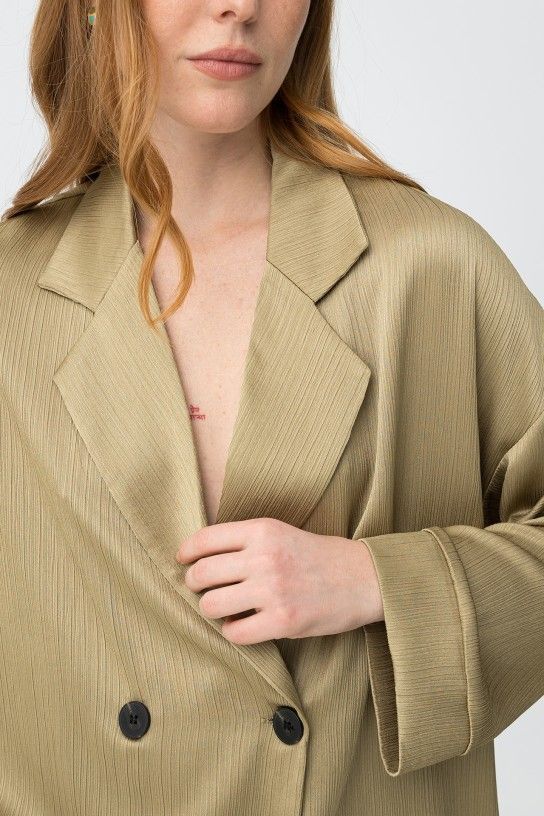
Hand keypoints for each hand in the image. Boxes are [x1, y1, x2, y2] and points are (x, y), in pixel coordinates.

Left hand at [175, 517, 383, 645]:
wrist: (364, 578)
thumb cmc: (319, 555)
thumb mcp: (281, 532)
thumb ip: (245, 540)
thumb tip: (200, 558)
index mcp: (263, 530)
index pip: (205, 539)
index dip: (186, 553)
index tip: (182, 561)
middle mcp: (264, 557)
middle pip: (202, 574)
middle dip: (194, 584)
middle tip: (201, 589)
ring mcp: (273, 590)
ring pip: (212, 605)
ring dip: (212, 610)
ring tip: (225, 608)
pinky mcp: (283, 621)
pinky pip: (235, 633)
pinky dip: (232, 631)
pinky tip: (243, 625)